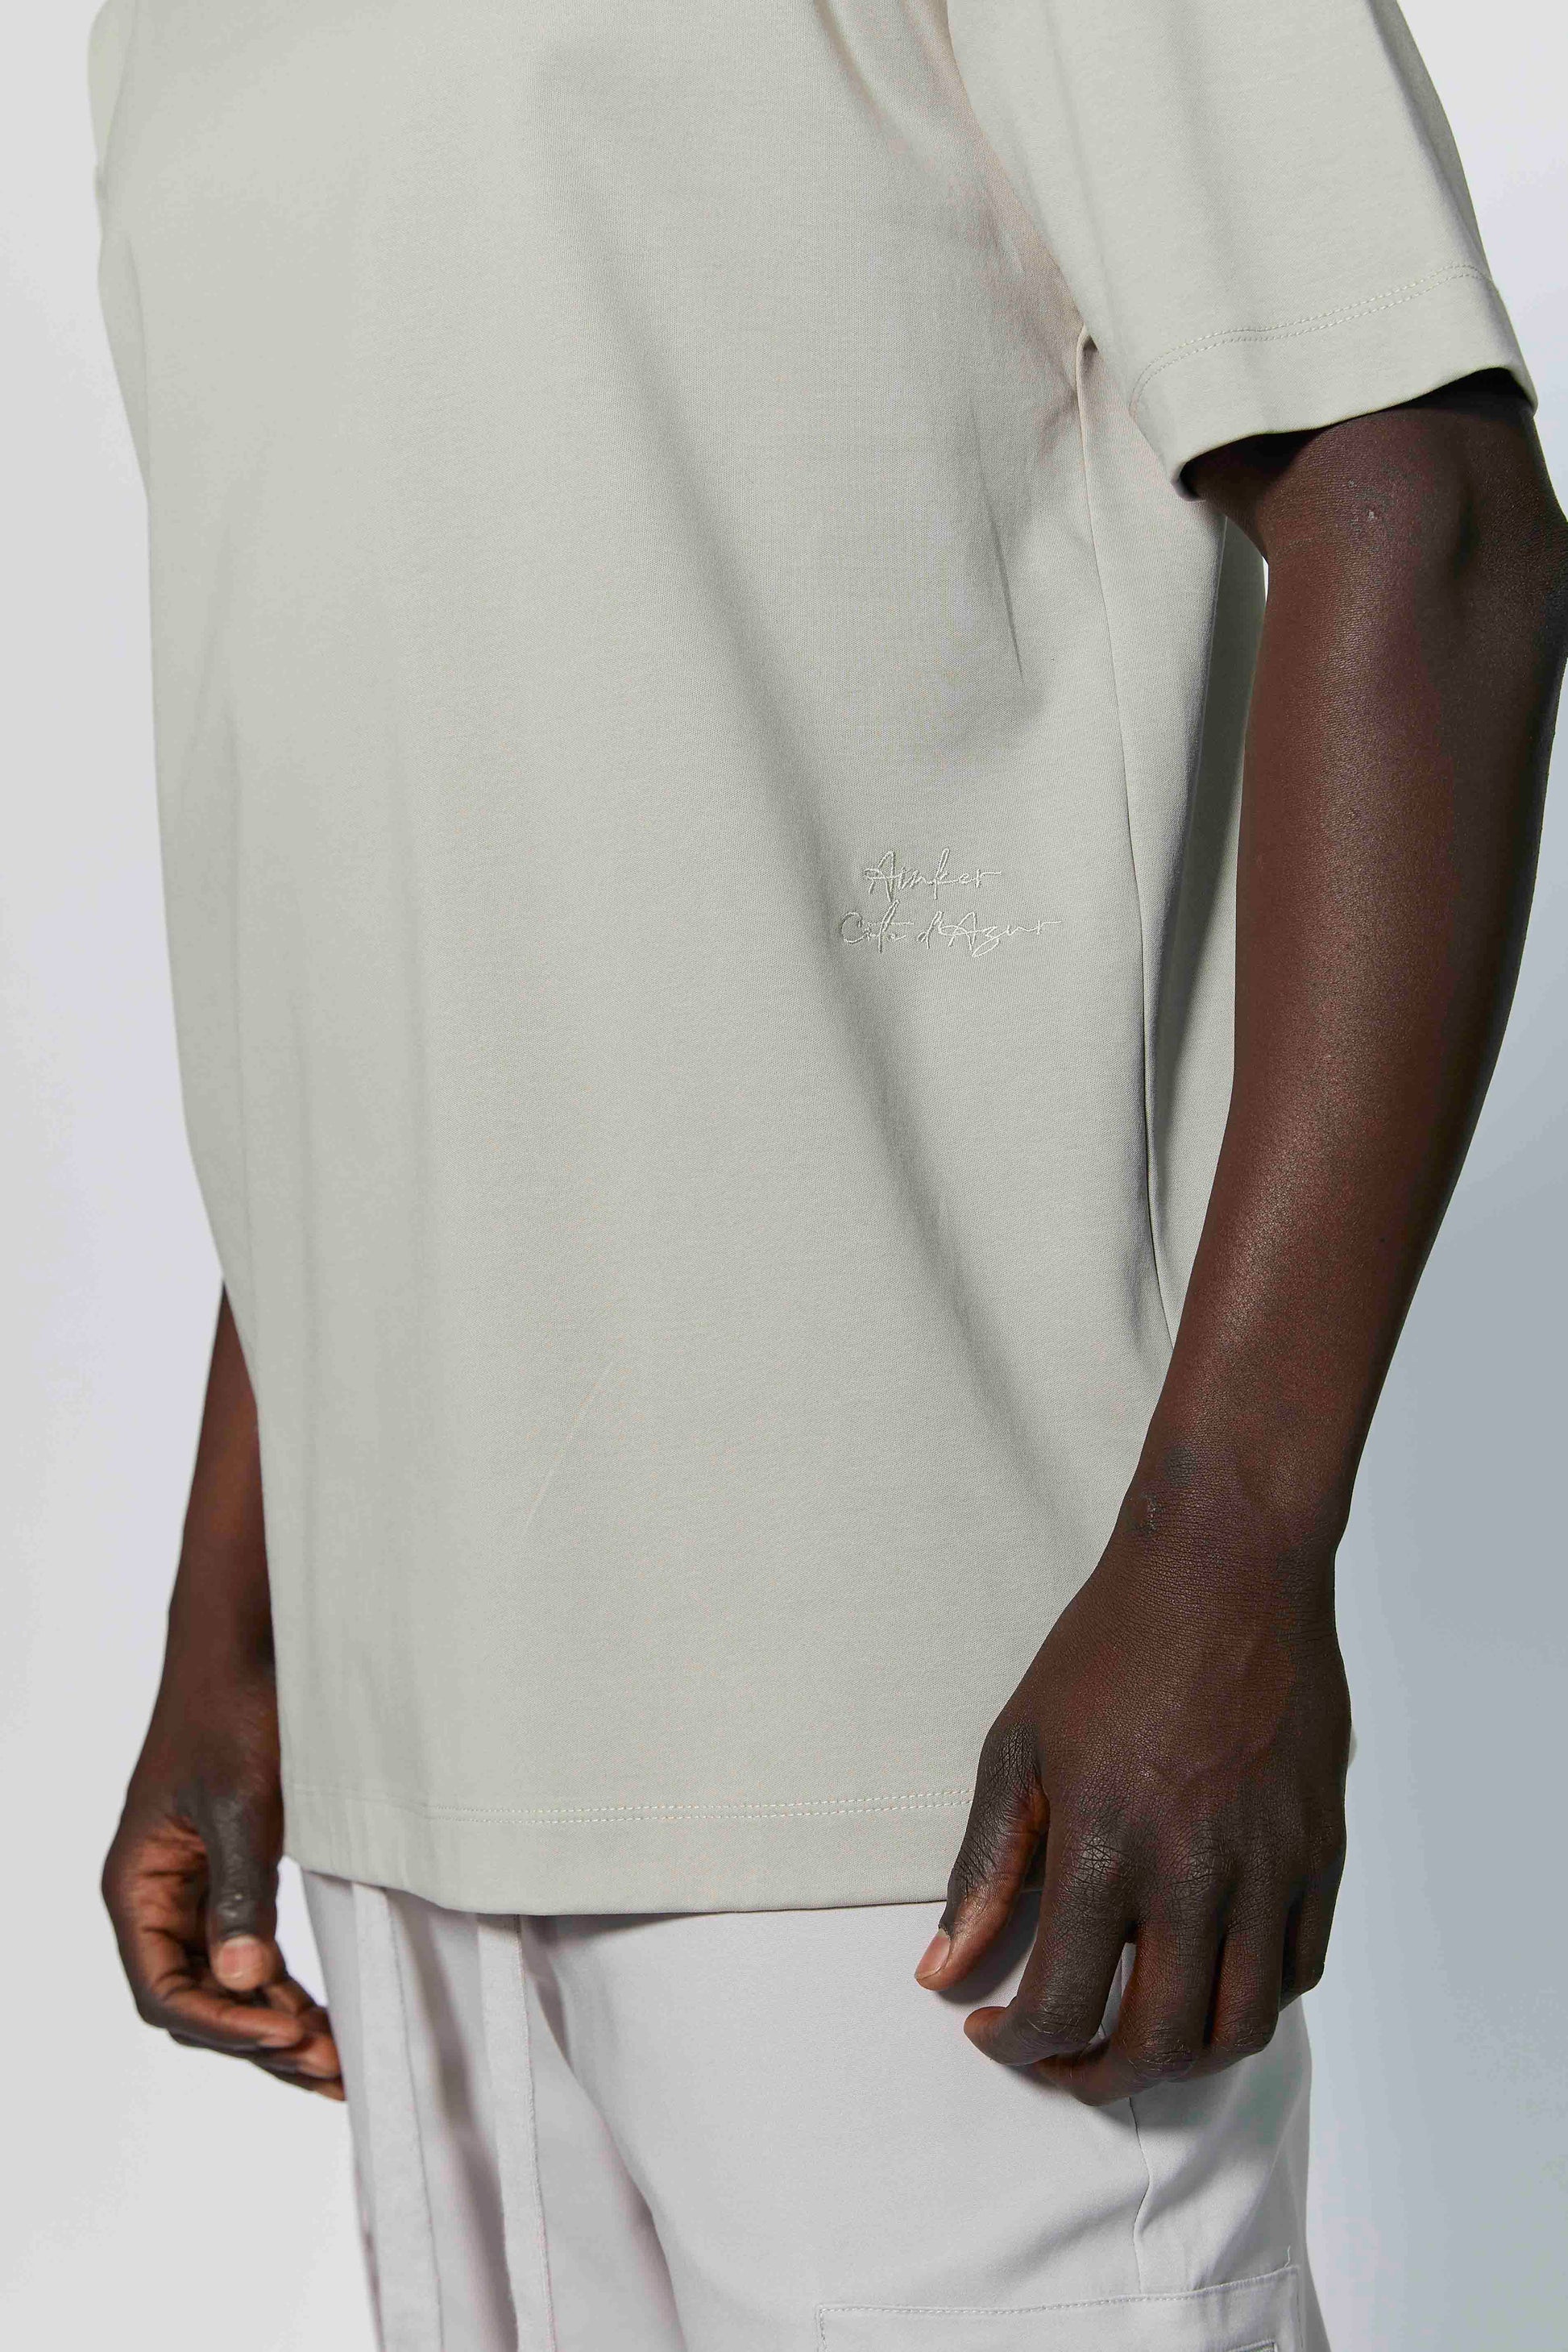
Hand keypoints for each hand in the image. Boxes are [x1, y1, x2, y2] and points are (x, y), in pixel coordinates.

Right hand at [102, 1637, 342, 2098]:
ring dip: (274, 2025)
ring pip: (223, 1987)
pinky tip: (320, 2012)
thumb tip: (243, 1982)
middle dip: (258, 2042)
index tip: (291, 2038)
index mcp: (136, 1885)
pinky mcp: (230, 1876)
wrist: (249, 1647)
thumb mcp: (242, 1803)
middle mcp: (155, 1898)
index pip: (165, 1990)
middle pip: (194, 2003)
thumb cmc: (233, 1711)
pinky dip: (280, 1988)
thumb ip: (241, 1894)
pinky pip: (245, 1953)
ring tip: (336, 2061)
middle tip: (332, 2069)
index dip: (225, 2025)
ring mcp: (192, 1891)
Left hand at [916, 1449, 1350, 2103]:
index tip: (990, 2031)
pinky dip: (1252, 1999)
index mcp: (1106, 1845)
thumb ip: (985, 1867)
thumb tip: (939, 1970)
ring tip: (1134, 2031)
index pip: (1062, 2006)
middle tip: (1057, 2058)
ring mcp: (1269, 1864)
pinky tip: (1204, 1973)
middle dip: (1094, 2076)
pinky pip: (1299, 1968)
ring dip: (1180, 2057)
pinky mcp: (1320, 1848)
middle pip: (1158, 2042)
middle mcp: (1195, 1871)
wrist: (1225, 1566)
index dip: (1017, 2045)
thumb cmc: (1111, 1645)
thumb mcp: (1018, 1745)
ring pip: (1241, 2026)